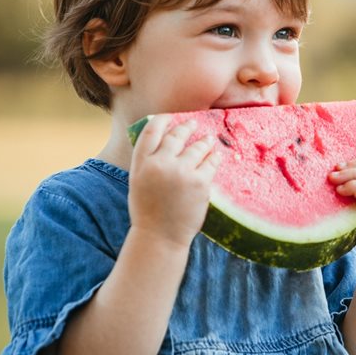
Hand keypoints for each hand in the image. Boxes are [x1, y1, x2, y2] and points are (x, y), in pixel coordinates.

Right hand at [128, 116, 220, 248]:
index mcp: (142, 163)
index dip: (162, 120)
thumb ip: (149, 162)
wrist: (160, 237)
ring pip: (197, 147)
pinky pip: (211, 163)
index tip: (170, 117)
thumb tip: (164, 142)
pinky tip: (216, 156)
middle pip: (177, 136)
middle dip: (187, 127)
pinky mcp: (200, 182)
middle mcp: (161, 163)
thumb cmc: (148, 211)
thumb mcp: (139, 182)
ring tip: (208, 140)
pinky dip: (214, 157)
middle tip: (193, 124)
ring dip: (204, 141)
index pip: (152, 131)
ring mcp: (182, 172)